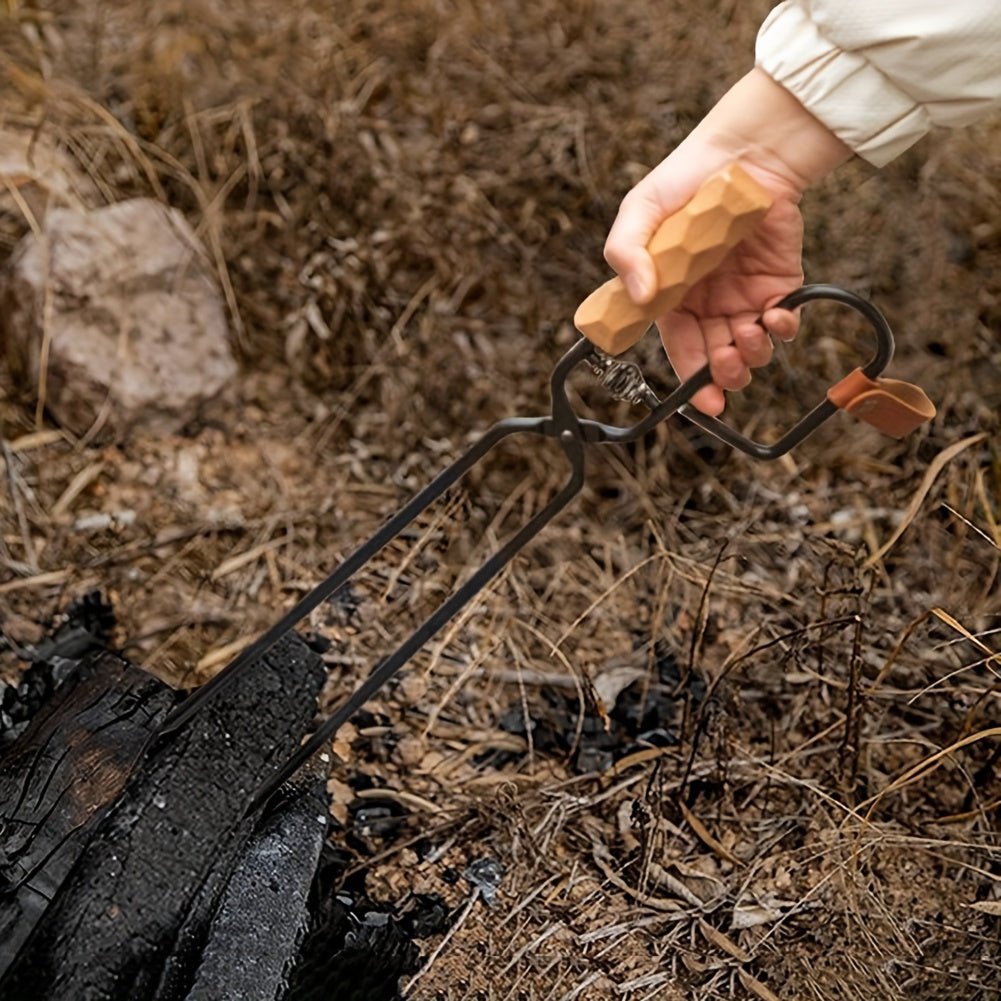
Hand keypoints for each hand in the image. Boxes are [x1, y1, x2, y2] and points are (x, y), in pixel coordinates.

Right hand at [602, 70, 851, 414]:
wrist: (744, 150)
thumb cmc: (685, 178)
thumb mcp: (639, 211)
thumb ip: (626, 252)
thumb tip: (640, 296)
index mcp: (673, 296)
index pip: (680, 348)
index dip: (691, 380)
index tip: (701, 401)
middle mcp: (709, 302)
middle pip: (717, 358)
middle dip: (724, 374)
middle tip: (726, 366)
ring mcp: (745, 294)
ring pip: (751, 348)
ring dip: (751, 355)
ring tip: (747, 335)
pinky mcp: (780, 282)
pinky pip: (784, 321)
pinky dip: (783, 329)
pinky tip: (775, 318)